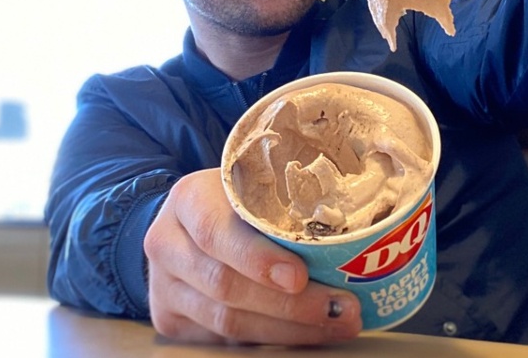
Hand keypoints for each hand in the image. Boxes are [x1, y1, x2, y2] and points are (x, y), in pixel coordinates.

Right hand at [144, 169, 361, 343]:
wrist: (189, 223)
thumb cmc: (238, 200)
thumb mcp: (254, 186)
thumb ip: (289, 203)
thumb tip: (363, 232)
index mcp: (189, 199)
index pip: (218, 232)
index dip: (258, 259)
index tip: (300, 277)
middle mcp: (167, 243)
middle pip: (226, 286)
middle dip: (291, 306)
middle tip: (342, 309)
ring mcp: (165, 287)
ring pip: (228, 322)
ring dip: (290, 330)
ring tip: (337, 324)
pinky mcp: (171, 320)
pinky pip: (224, 341)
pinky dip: (272, 340)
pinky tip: (308, 336)